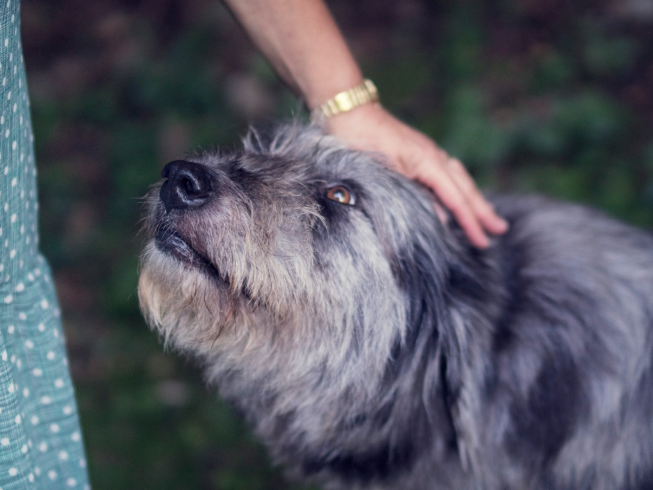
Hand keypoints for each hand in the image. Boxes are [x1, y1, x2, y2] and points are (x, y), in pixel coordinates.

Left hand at [324, 104, 507, 247]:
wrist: (349, 112)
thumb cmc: (361, 140)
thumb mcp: (385, 174)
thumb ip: (413, 196)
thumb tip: (441, 218)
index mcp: (429, 162)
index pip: (456, 199)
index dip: (470, 222)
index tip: (483, 242)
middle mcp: (434, 156)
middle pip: (465, 188)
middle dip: (482, 211)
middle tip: (500, 230)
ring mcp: (427, 153)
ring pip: (458, 180)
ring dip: (473, 199)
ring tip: (486, 216)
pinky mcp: (417, 153)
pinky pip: (446, 174)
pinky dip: (456, 188)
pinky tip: (455, 196)